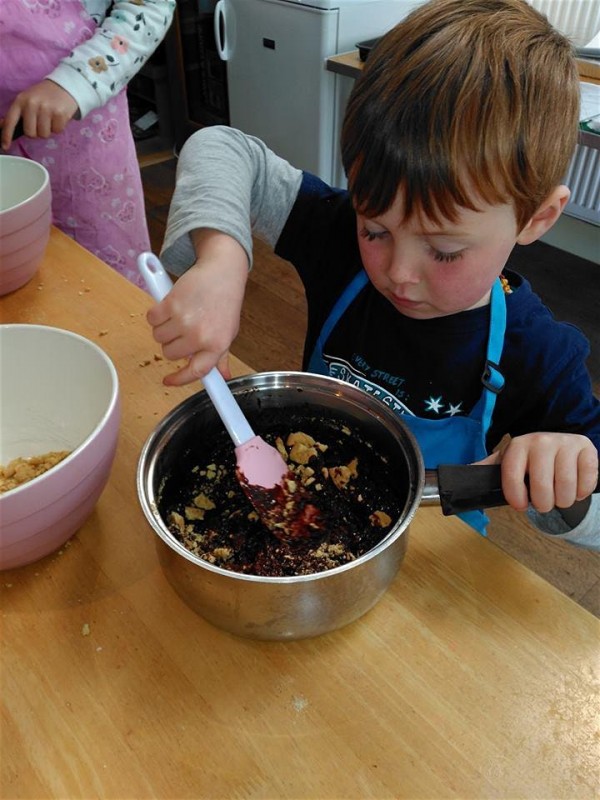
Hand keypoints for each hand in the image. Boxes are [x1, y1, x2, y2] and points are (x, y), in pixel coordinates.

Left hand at [1, 80, 77, 148]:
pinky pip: (57, 131)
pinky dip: (58, 127)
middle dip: (36, 132)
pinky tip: (58, 117)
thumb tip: (2, 126)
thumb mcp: (26, 100)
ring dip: (48, 130)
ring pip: (44, 135)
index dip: (6, 135)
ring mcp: (46, 109)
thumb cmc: (43, 96)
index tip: (5, 146)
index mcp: (21, 100)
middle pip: (30, 133)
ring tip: (50, 119)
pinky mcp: (60, 114)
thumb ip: (16, 114)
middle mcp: (32, 104)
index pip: (10, 121)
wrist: (64, 86)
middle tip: (41, 122)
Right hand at [146, 230, 248, 386]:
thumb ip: (221, 356)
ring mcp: (184, 321)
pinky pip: (151, 319)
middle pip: (170, 354)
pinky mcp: (170, 304)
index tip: (169, 381)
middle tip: (182, 329)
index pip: (196, 372)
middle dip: (172, 344)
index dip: (179, 379)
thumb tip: (223, 377)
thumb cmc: (225, 301)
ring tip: (178, 315)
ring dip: (164, 328)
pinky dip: (156, 314)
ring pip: (158, 337)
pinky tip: (169, 306)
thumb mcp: (228, 332)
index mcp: (217, 346)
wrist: (222, 271)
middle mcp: (200, 336)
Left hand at [477, 432, 597, 512]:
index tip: (519, 506)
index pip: (512, 473)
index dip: (515, 495)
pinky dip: (581, 493)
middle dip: (542, 503)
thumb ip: (485, 471)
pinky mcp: (587, 449)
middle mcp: (541, 440)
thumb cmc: (529, 461)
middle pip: (541, 485)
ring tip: (558, 497)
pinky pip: (587, 481)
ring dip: (563, 501)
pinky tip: (574, 489)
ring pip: (565, 486)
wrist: (560, 447)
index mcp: (518, 445)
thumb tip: (461, 479)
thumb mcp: (506, 463)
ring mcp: (566, 443)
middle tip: (543, 503)